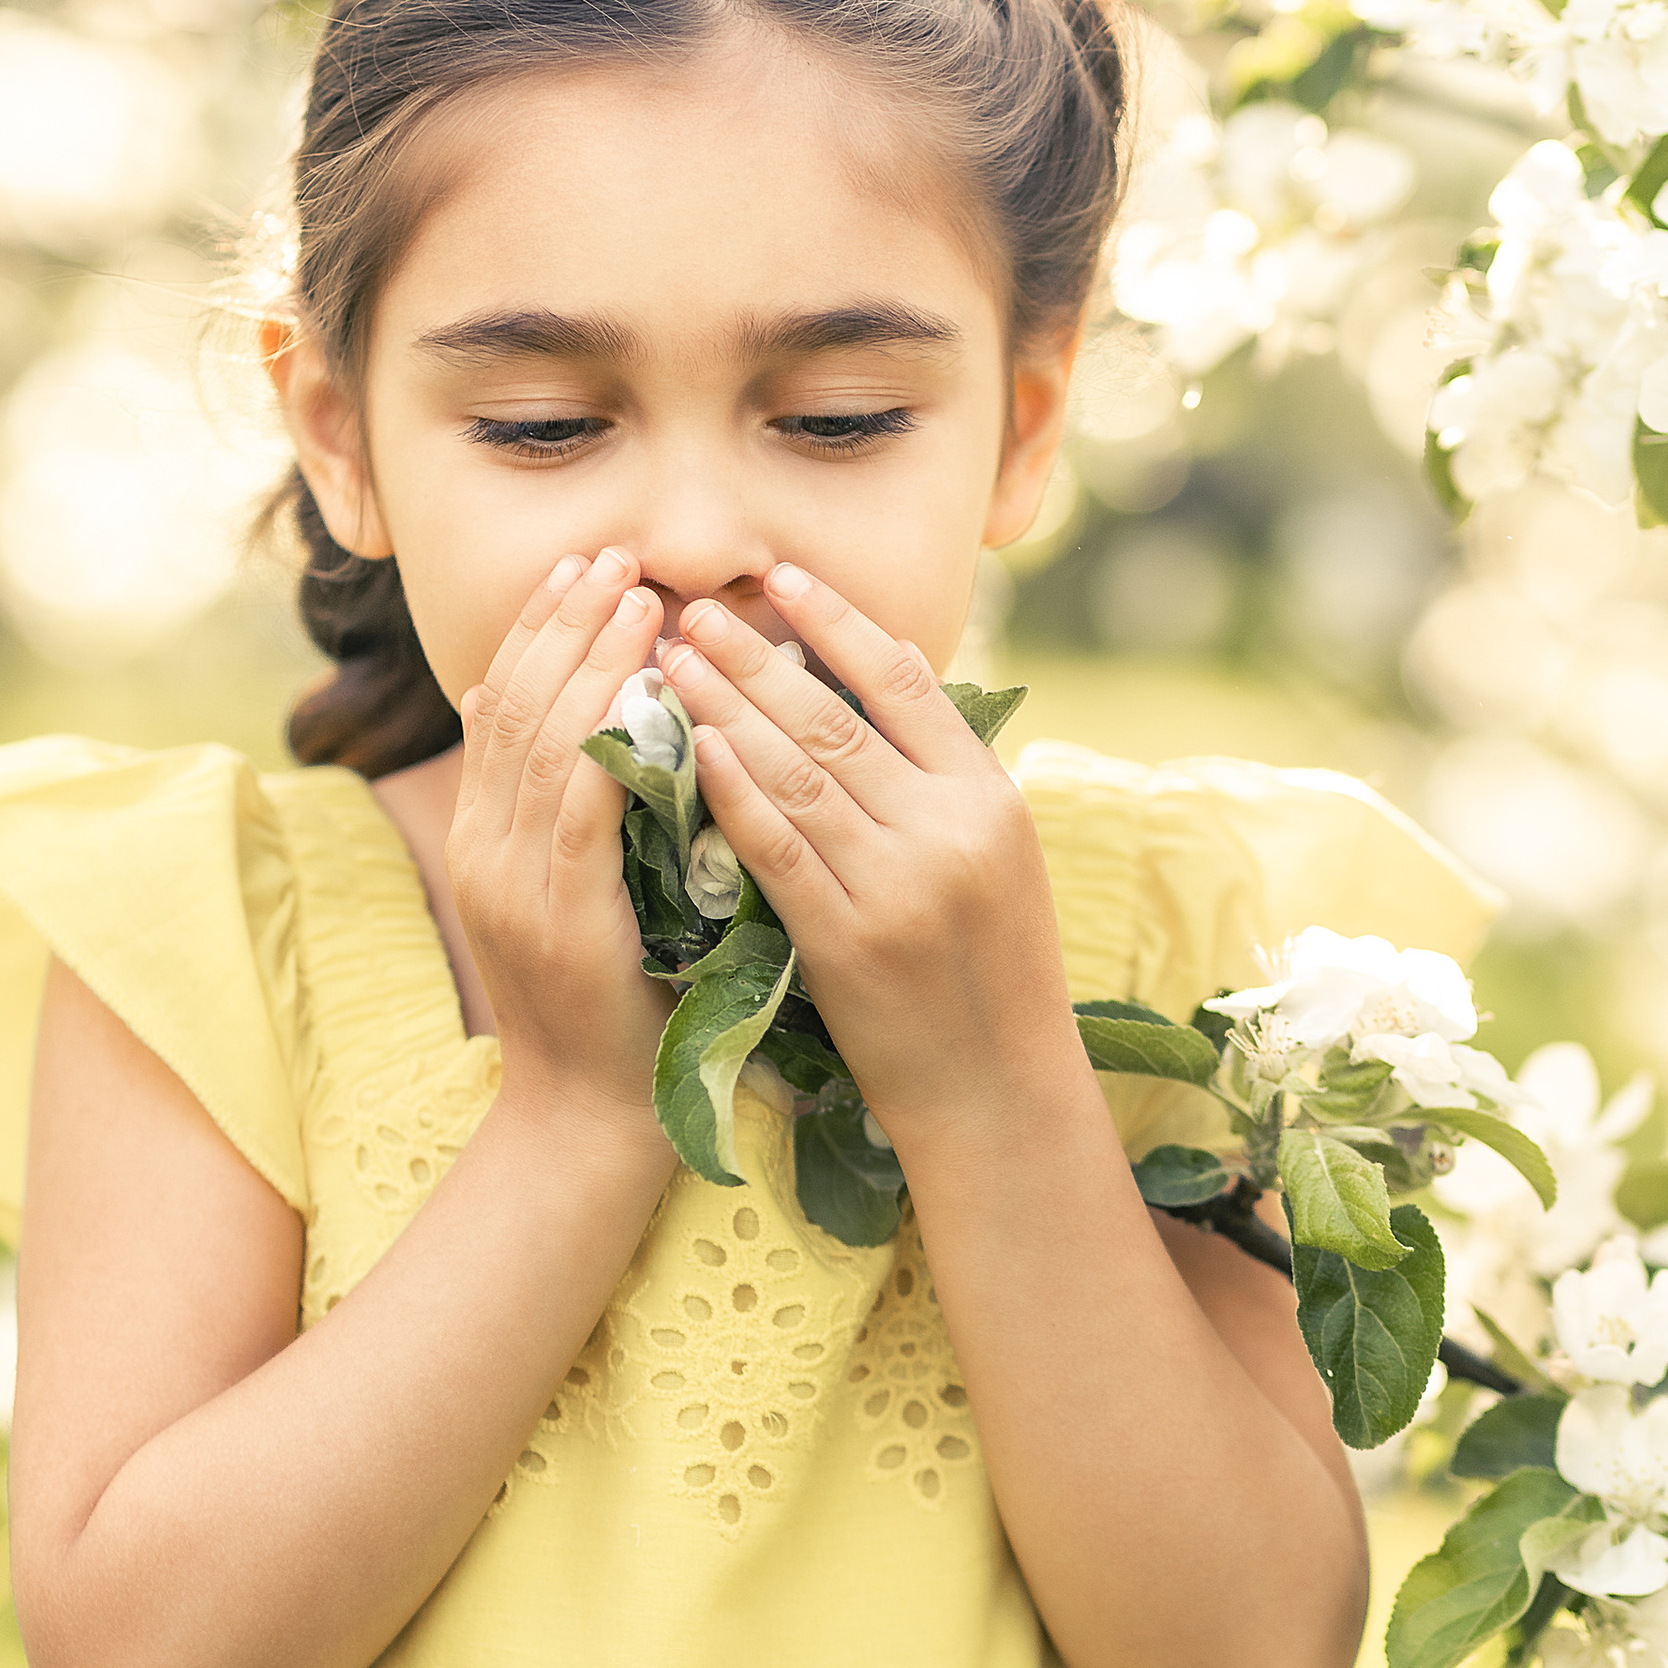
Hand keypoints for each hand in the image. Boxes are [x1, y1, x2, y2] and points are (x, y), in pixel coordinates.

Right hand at [449, 549, 673, 1152]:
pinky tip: (647, 692)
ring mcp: (516, 886)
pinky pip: (581, 810)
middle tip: (614, 555)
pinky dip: (611, 742)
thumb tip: (534, 710)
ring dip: (593, 662)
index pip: (500, 705)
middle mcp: (486, 851)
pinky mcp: (562, 920)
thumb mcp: (564, 895)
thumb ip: (552, 811)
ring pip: (546, 744)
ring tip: (640, 598)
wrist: (586, 1123)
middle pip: (516, 706)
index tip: (583, 565)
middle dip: (565, 622)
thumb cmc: (606, 1008)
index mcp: (484, 838)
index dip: (538, 629)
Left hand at [660, 569, 1086, 1153]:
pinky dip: (731, 790)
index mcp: (990, 796)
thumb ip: (940, 776)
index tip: (779, 576)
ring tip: (670, 663)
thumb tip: (871, 679)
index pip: (906, 679)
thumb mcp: (994, 857)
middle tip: (690, 611)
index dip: (836, 621)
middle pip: (835, 717)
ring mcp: (896, 884)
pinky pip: (776, 846)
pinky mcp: (847, 940)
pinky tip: (692, 749)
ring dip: (725, 708)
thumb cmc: (990, 968)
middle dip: (754, 655)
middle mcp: (948, 828)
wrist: (998, 1091)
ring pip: (795, 771)